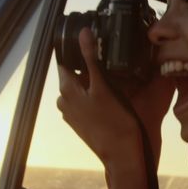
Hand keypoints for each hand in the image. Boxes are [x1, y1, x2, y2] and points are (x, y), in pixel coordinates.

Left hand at [56, 28, 173, 164]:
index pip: (66, 60)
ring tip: (116, 81)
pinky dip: (97, 96)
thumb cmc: (115, 123)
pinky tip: (113, 97)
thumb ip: (92, 58)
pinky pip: (87, 101)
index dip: (80, 51)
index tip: (97, 47)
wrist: (123, 155)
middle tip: (112, 65)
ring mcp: (72, 113)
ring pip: (83, 87)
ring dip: (96, 82)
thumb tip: (83, 33)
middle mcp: (64, 101)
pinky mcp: (82, 122)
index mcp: (66, 89)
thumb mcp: (104, 86)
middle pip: (76, 73)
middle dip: (91, 68)